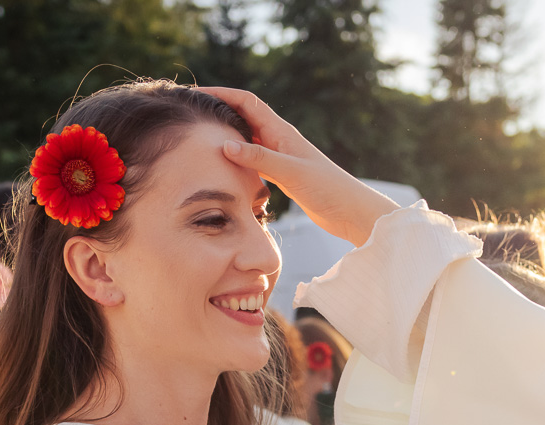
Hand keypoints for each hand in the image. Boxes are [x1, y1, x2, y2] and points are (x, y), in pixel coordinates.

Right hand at [200, 87, 399, 245]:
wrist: (351, 211)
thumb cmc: (328, 189)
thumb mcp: (291, 172)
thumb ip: (260, 159)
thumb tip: (224, 145)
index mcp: (282, 131)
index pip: (247, 102)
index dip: (223, 94)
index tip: (198, 94)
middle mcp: (280, 140)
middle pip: (244, 116)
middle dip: (220, 111)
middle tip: (193, 113)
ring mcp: (281, 156)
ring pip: (248, 138)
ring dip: (227, 134)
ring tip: (201, 135)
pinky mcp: (283, 174)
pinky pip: (254, 159)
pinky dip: (238, 157)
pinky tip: (225, 165)